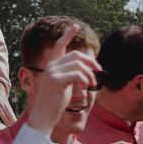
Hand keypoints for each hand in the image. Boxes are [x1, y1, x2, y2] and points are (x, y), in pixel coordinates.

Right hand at [25, 26, 99, 140]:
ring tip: (91, 85)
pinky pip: (78, 75)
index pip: (59, 45)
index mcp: (51, 66)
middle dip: (90, 61)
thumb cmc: (54, 104)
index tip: (75, 26)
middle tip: (99, 70)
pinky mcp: (57, 80)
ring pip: (79, 65)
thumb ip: (71, 76)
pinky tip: (84, 91)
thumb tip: (87, 70)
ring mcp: (53, 72)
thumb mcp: (63, 87)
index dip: (68, 35)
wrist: (43, 117)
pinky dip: (85, 81)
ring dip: (89, 75)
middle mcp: (51, 66)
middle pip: (76, 55)